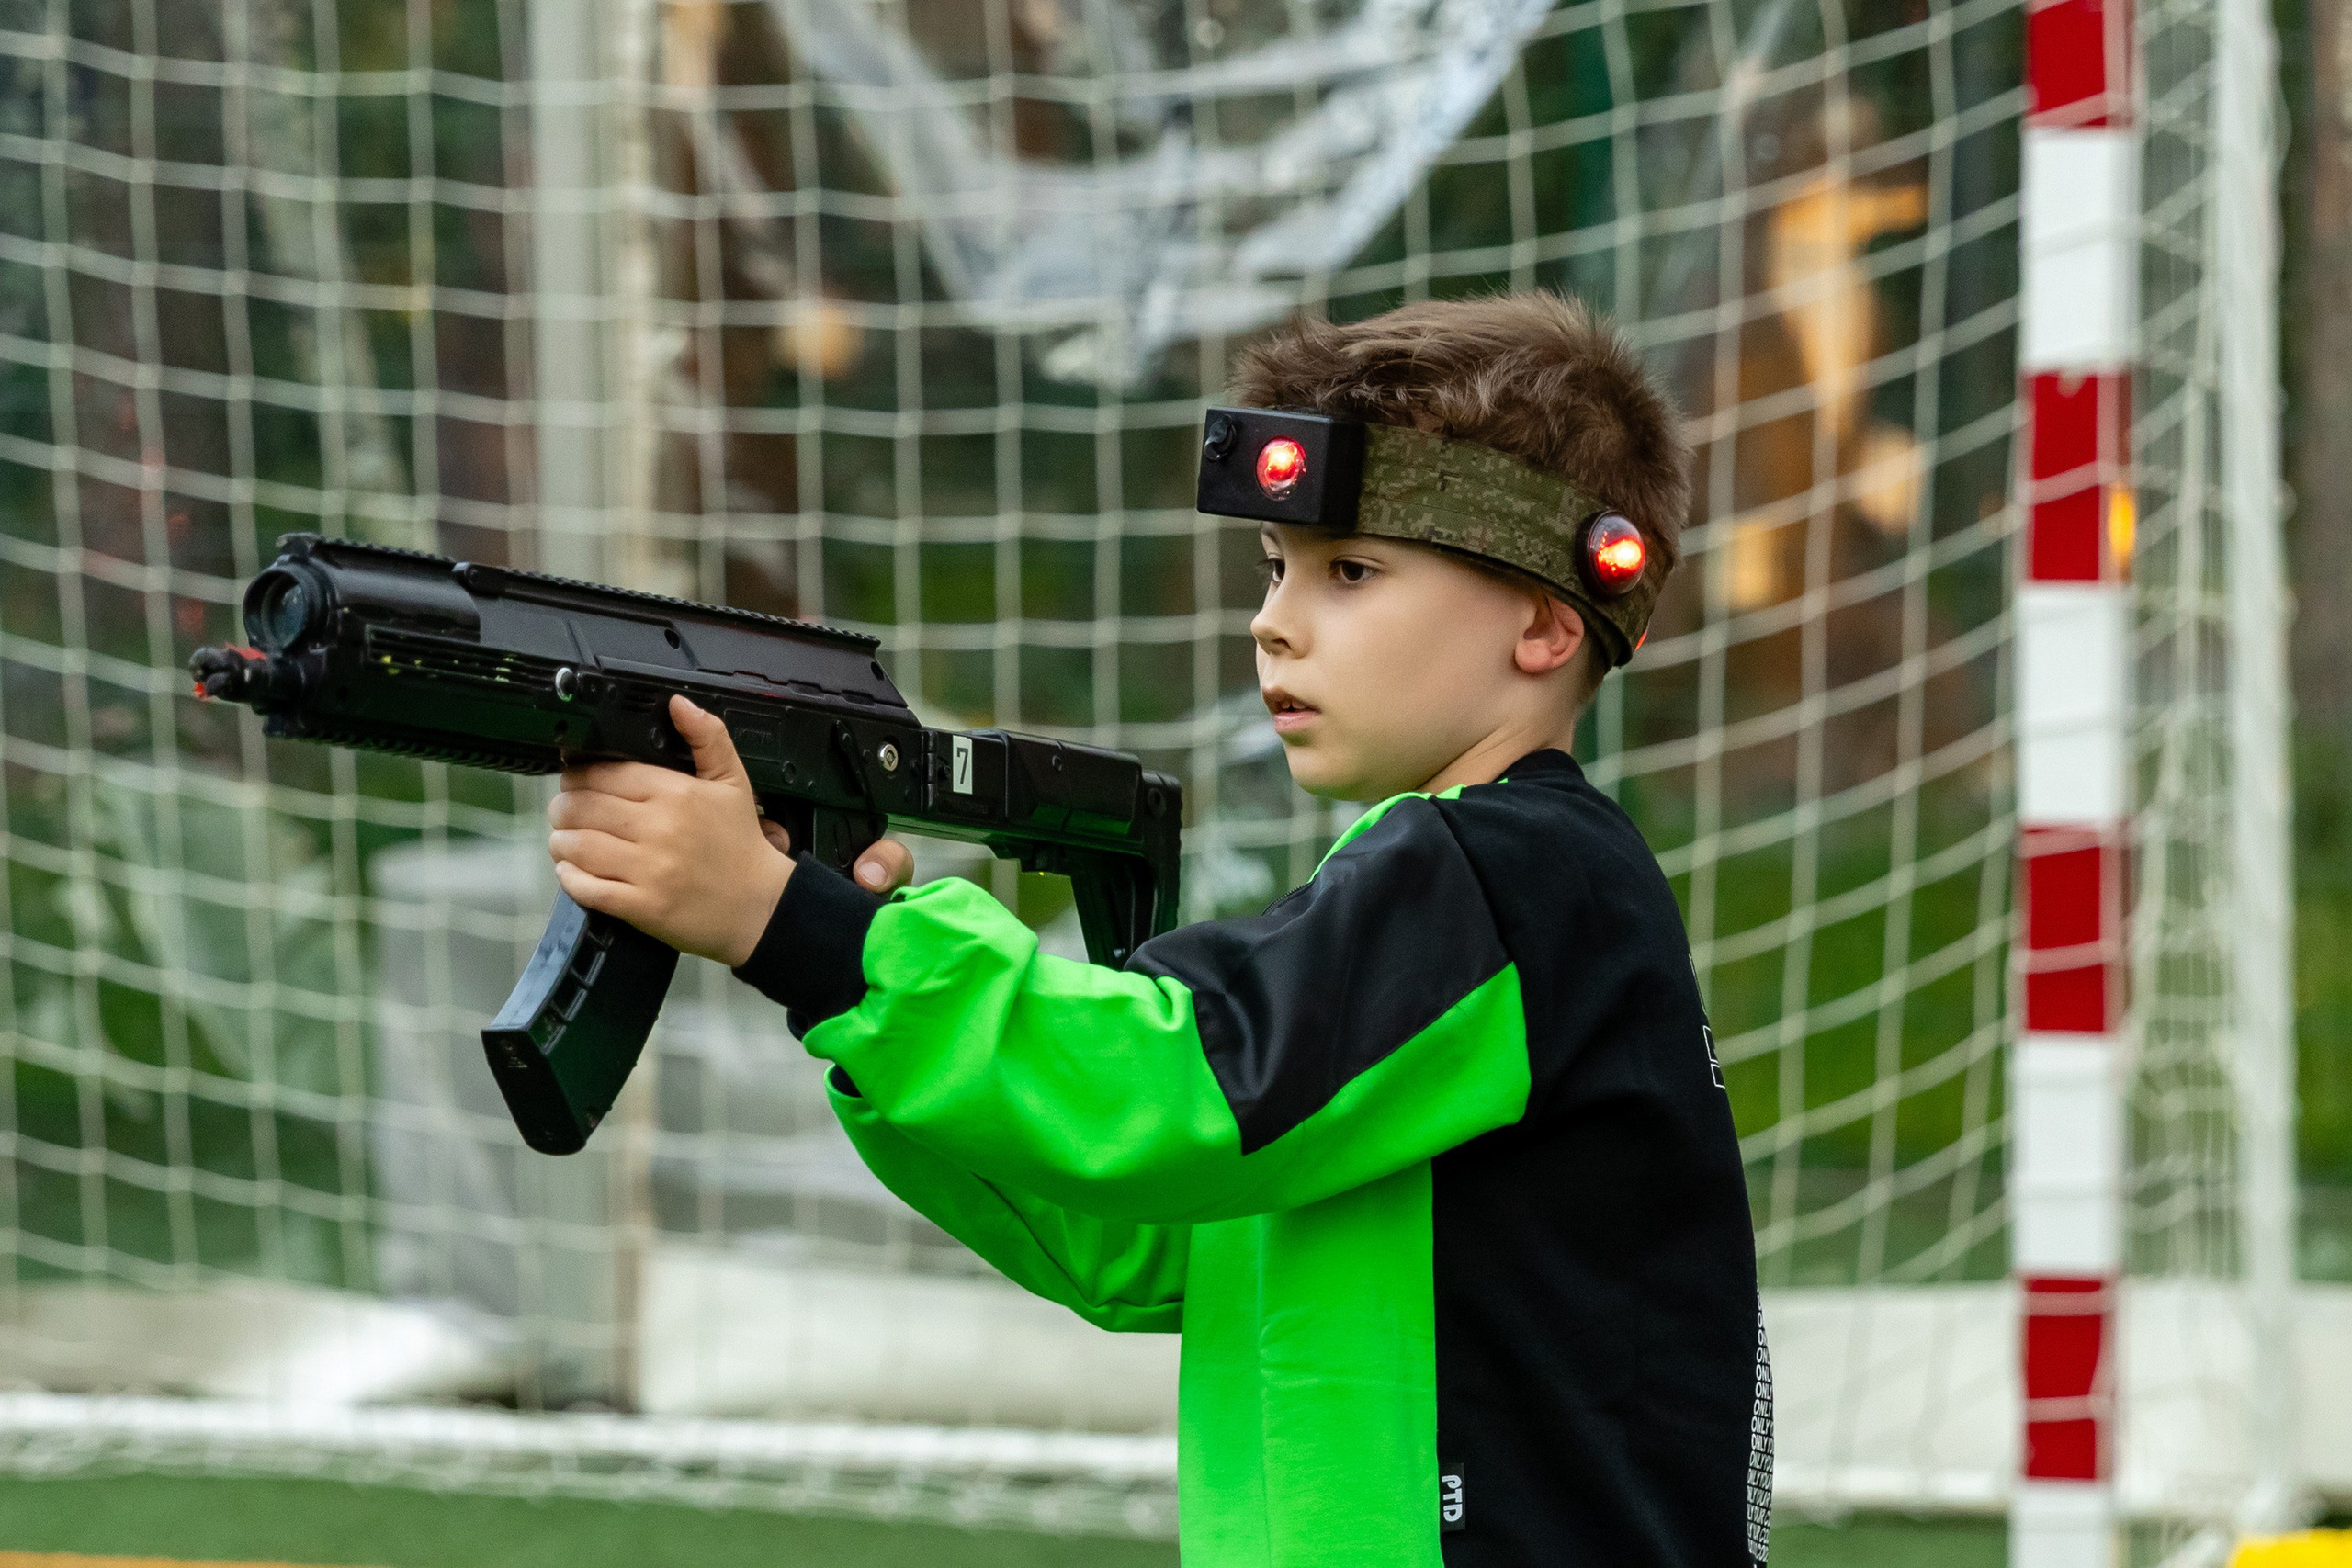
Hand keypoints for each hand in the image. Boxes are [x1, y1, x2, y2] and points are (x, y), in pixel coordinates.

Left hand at [547, 696, 916, 965]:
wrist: (762, 906)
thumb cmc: (741, 844)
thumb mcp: (734, 781)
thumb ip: (708, 737)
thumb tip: (678, 703)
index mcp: (675, 793)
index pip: (603, 774)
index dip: (577, 775)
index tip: (574, 780)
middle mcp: (658, 828)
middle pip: (581, 808)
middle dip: (562, 807)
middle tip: (564, 811)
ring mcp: (648, 870)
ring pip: (577, 846)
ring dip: (561, 841)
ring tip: (564, 839)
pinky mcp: (641, 906)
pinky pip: (587, 888)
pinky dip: (570, 877)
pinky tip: (571, 871)